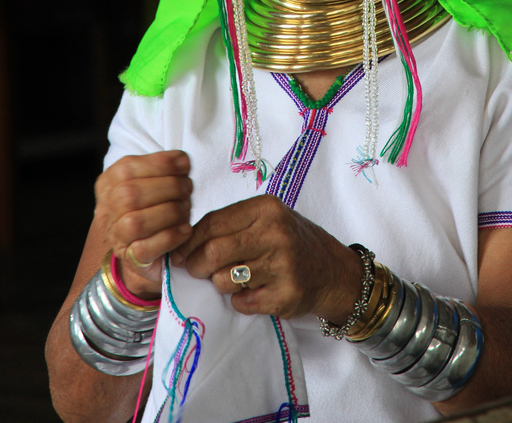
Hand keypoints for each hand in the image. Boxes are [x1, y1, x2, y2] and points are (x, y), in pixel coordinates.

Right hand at [93, 150, 193, 294]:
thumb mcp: (149, 178)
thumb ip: (162, 166)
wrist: (141, 246)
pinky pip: (145, 249)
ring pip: (136, 223)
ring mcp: (115, 235)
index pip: (128, 169)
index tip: (185, 165)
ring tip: (186, 208)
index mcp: (109, 182)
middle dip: (169, 188)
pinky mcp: (130, 258)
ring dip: (170, 212)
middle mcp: (107, 208)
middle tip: (188, 189)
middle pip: (132, 195)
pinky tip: (185, 229)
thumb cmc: (150, 205)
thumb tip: (182, 161)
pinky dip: (170, 237)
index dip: (160, 164)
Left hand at [171, 194, 362, 322]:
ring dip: (221, 284)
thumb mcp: (265, 219)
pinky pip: (242, 303)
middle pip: (213, 252)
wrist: (333, 271)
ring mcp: (283, 265)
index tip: (179, 254)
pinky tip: (255, 292)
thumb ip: (229, 226)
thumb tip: (181, 246)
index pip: (212, 223)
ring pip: (224, 280)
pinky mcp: (286, 295)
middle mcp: (276, 233)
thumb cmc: (290, 241)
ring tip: (236, 279)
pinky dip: (240, 301)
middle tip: (196, 271)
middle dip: (196, 266)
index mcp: (267, 208)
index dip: (189, 242)